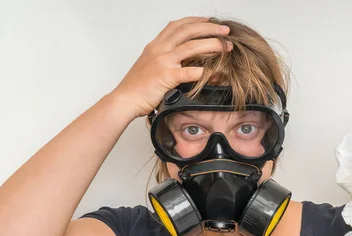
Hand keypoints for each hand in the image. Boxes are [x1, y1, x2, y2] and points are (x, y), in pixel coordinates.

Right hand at [111, 16, 232, 117]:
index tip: (208, 21)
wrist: (125, 99)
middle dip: (209, 28)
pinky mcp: (167, 76)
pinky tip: (216, 72)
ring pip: (192, 46)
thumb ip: (165, 61)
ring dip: (212, 44)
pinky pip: (190, 71)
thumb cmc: (136, 88)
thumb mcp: (150, 67)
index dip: (194, 21)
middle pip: (188, 31)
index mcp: (155, 46)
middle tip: (225, 30)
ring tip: (226, 46)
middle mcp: (159, 49)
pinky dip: (205, 71)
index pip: (177, 26)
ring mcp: (163, 62)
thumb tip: (182, 63)